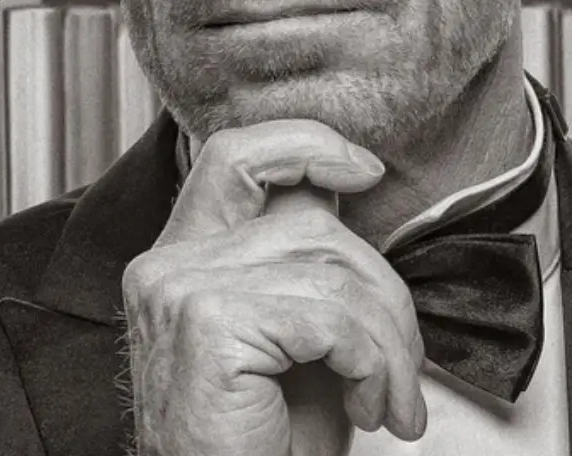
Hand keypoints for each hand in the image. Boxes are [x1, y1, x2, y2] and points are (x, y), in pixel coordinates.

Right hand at [121, 119, 429, 455]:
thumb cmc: (261, 440)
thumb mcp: (292, 334)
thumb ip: (304, 263)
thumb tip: (348, 196)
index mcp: (183, 255)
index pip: (237, 155)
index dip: (307, 145)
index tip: (363, 169)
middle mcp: (169, 264)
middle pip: (314, 225)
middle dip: (384, 294)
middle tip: (402, 365)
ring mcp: (181, 290)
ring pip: (335, 273)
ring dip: (389, 345)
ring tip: (389, 398)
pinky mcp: (209, 325)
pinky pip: (332, 319)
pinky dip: (374, 365)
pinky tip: (368, 407)